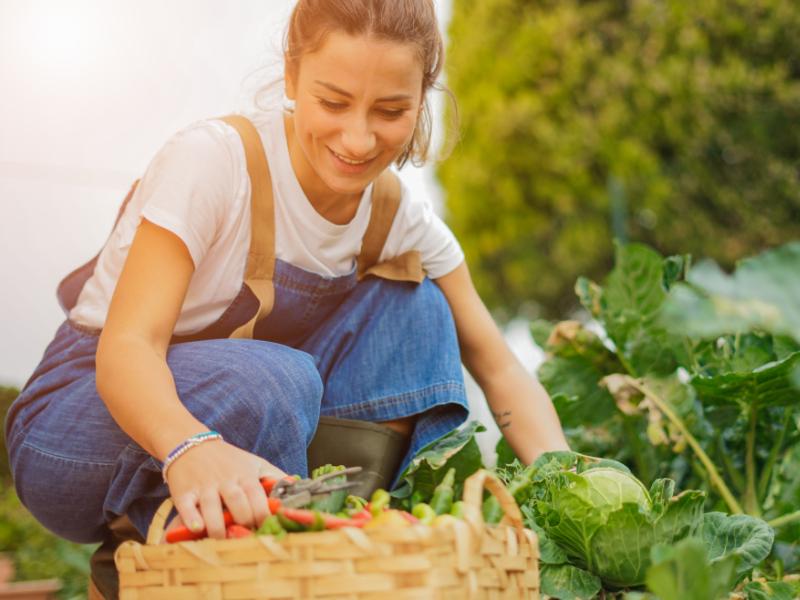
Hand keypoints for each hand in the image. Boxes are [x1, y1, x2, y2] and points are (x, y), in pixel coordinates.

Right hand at [164, 439, 286, 538]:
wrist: (192, 443)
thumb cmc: (228, 459)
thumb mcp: (254, 462)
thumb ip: (275, 475)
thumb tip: (297, 485)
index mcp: (245, 476)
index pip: (258, 497)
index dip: (263, 515)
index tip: (266, 528)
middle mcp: (225, 481)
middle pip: (238, 504)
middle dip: (244, 522)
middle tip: (244, 536)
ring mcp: (204, 486)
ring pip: (212, 508)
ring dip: (218, 527)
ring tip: (222, 539)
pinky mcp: (184, 492)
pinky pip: (187, 507)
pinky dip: (191, 519)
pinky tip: (197, 528)